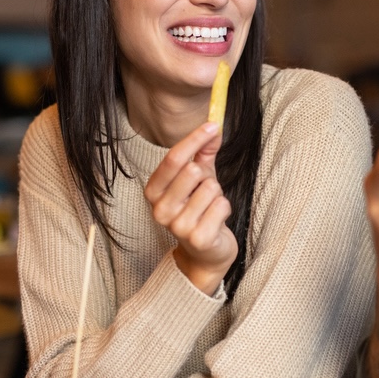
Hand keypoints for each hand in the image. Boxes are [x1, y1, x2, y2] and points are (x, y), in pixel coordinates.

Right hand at [143, 122, 236, 294]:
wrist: (206, 252)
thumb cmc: (199, 209)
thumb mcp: (199, 178)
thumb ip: (203, 152)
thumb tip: (213, 127)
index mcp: (154, 191)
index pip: (173, 158)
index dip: (194, 139)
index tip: (212, 125)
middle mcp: (160, 209)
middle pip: (192, 171)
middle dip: (207, 176)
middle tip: (205, 192)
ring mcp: (177, 226)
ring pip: (211, 188)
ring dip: (217, 195)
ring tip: (210, 208)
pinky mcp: (197, 238)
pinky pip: (221, 205)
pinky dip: (225, 209)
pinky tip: (216, 221)